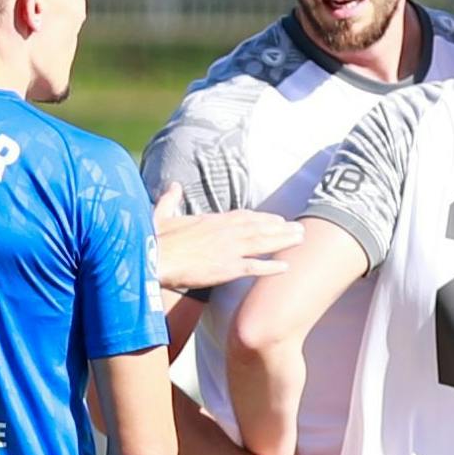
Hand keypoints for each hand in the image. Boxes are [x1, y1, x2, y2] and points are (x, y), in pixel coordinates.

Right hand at [152, 182, 303, 291]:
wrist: (153, 257)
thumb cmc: (153, 239)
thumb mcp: (161, 214)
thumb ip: (170, 200)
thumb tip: (173, 186)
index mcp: (212, 220)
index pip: (243, 216)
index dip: (261, 218)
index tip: (275, 219)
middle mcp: (225, 232)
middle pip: (259, 227)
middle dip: (280, 227)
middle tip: (299, 227)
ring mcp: (228, 249)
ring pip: (262, 242)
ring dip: (283, 240)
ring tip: (300, 239)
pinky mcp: (227, 268)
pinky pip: (254, 267)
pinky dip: (271, 266)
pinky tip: (285, 267)